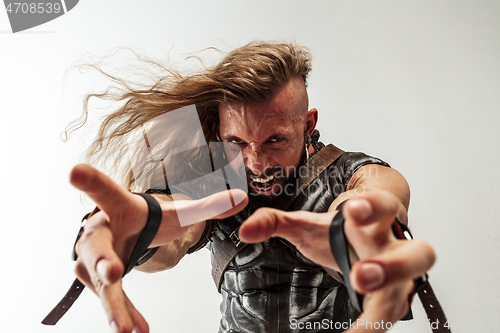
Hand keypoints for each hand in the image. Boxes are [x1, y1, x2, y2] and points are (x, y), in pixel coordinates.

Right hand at [71, 164, 247, 332]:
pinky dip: (123, 312)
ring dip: (112, 304)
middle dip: (102, 260)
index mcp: (120, 207)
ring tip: (124, 329)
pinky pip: (110, 297)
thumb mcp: (179, 212)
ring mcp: (95, 257)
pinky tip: (137, 330)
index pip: (106, 191)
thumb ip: (209, 206)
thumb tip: (243, 197)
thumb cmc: (150, 217)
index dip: (91, 183)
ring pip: (98, 281)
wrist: (130, 231)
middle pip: (96, 245)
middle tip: (113, 273)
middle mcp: (100, 230)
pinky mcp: (99, 279)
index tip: (74, 172)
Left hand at [238, 189, 434, 331]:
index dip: (372, 206)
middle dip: (391, 263)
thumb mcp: (306, 224)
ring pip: (412, 290)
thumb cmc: (339, 230)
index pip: (383, 206)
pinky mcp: (394, 297)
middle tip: (360, 274)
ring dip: (388, 301)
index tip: (352, 210)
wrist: (363, 240)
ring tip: (358, 313)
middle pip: (417, 252)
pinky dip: (371, 328)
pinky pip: (389, 316)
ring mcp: (400, 274)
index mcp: (375, 219)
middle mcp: (395, 246)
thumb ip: (275, 222)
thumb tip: (245, 231)